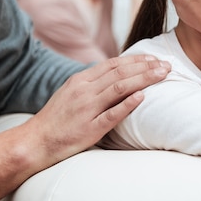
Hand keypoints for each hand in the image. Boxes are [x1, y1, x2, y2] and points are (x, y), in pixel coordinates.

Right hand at [0, 54, 169, 200]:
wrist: (34, 142)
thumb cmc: (55, 119)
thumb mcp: (70, 93)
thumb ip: (91, 83)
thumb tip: (115, 74)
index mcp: (81, 81)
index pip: (113, 64)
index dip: (136, 60)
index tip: (154, 58)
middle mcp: (84, 91)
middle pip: (120, 73)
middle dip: (146, 67)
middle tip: (167, 65)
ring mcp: (87, 109)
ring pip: (119, 88)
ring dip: (144, 79)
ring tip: (162, 75)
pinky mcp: (89, 129)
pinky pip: (111, 115)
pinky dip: (128, 104)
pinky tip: (142, 97)